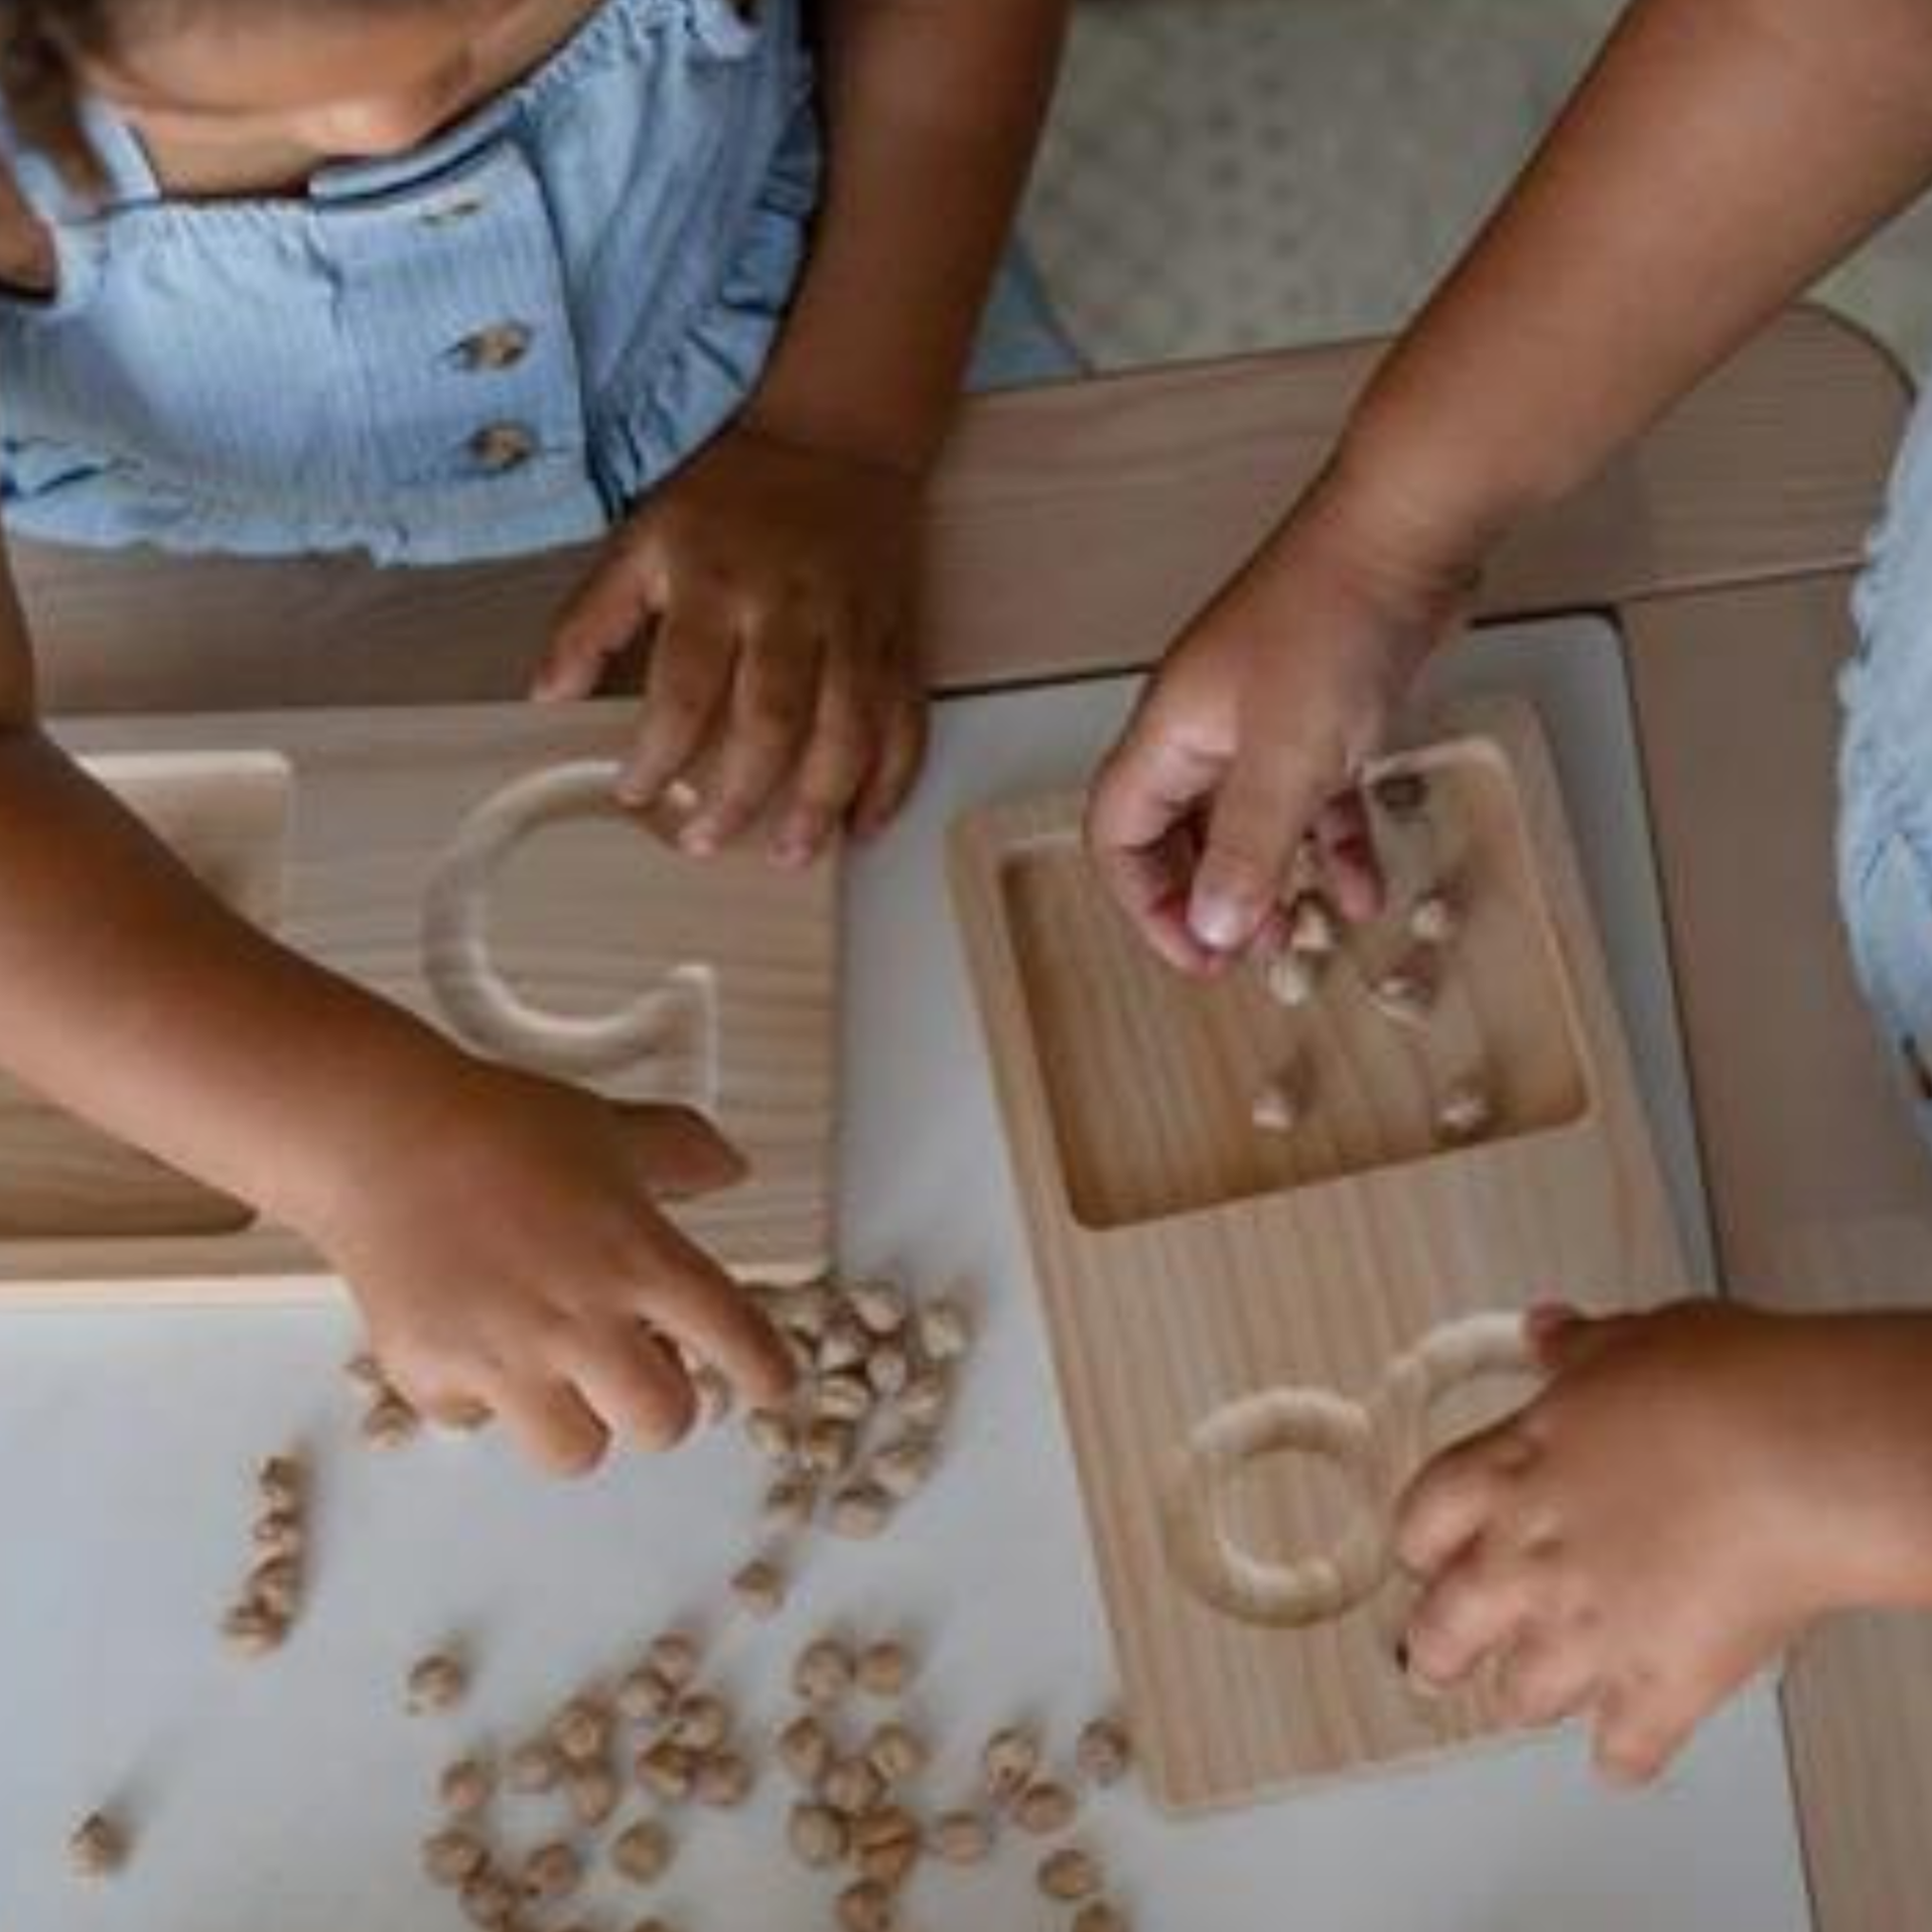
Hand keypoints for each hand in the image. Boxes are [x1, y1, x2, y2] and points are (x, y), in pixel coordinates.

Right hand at [308, 1057, 793, 1474]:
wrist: (379, 1133)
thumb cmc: (494, 1125)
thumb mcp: (609, 1127)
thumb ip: (681, 1153)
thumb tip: (731, 1168)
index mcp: (640, 1258)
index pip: (738, 1341)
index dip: (766, 1372)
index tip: (770, 1382)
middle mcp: (582, 1319)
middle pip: (664, 1423)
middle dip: (661, 1403)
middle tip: (642, 1373)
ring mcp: (506, 1356)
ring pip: (577, 1451)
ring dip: (578, 1420)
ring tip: (560, 1373)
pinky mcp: (434, 1375)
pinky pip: (476, 1423)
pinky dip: (479, 1397)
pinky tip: (475, 1340)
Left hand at [533, 422, 927, 866]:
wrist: (838, 440)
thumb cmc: (732, 498)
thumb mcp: (643, 539)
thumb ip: (593, 618)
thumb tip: (545, 695)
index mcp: (716, 583)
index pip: (686, 687)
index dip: (659, 752)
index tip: (634, 794)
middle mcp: (790, 610)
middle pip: (772, 719)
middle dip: (740, 793)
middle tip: (704, 843)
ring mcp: (854, 629)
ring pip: (848, 730)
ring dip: (821, 802)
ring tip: (789, 854)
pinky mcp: (899, 641)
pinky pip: (905, 720)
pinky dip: (892, 779)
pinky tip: (864, 825)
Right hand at [1085, 465, 1474, 973]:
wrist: (1409, 530)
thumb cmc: (1333, 622)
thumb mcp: (1289, 756)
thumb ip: (1248, 848)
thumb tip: (1213, 930)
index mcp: (1171, 734)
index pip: (1118, 834)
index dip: (1147, 903)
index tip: (1200, 954)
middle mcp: (1205, 728)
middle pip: (1178, 834)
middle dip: (1208, 900)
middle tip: (1245, 957)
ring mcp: (1264, 718)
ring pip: (1250, 821)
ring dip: (1272, 880)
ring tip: (1302, 933)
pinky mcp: (1323, 711)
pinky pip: (1313, 795)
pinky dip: (1333, 842)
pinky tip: (1365, 884)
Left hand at [1394, 1302, 1931, 1783]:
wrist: (1796, 1456)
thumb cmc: (1723, 1389)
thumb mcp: (1632, 1341)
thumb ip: (1577, 1350)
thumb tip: (1545, 1330)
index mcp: (1505, 1471)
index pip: (1421, 1520)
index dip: (1422, 1543)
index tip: (1426, 1551)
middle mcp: (1526, 1560)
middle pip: (1441, 1627)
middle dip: (1435, 1648)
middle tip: (1434, 1659)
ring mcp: (1588, 1632)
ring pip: (1521, 1694)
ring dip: (1528, 1693)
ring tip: (1533, 1691)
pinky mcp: (1659, 1687)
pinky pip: (1623, 1750)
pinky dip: (1624, 1755)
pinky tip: (1624, 1748)